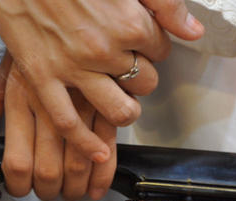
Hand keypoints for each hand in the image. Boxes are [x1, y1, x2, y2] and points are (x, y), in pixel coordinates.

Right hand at [0, 0, 202, 159]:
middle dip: (140, 78)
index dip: (152, 49)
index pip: (160, 51)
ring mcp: (72, 67)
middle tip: (127, 70)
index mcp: (129, 21)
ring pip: (115, 109)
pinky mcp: (41, 77)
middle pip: (143, 82)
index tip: (141, 45)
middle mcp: (104, 49)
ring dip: (124, 112)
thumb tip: (193, 32)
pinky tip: (98, 151)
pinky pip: (67, 121)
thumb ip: (165, 4)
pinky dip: (85, 142)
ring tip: (122, 108)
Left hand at [0, 52, 155, 199]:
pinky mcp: (109, 96)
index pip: (16, 161)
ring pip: (79, 163)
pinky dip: (105, 171)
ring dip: (78, 186)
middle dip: (51, 191)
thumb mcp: (7, 66)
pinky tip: (98, 183)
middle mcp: (50, 103)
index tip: (23, 189)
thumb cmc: (38, 33)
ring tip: (75, 191)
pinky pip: (110, 145)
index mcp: (21, 98)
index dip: (19, 185)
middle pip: (48, 170)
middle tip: (52, 193)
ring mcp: (82, 101)